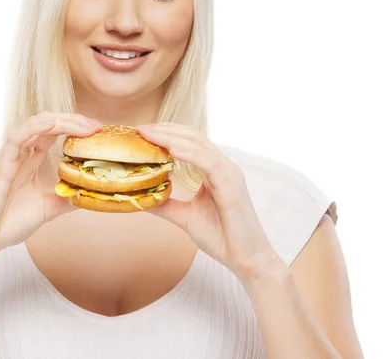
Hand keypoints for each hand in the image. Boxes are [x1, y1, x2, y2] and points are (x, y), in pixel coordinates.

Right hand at [0, 112, 102, 263]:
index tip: (97, 131)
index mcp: (30, 160)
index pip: (54, 133)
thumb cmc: (7, 223)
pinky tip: (54, 124)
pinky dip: (36, 126)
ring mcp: (11, 155)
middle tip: (97, 126)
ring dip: (63, 121)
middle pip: (49, 123)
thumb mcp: (47, 208)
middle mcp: (21, 153)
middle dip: (74, 120)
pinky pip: (18, 136)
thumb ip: (66, 199)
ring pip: (37, 124)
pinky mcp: (1, 162)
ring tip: (84, 126)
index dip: (75, 128)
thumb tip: (90, 195)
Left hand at [136, 122, 282, 280]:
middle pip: (193, 136)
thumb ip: (167, 205)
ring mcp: (229, 174)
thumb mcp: (186, 217)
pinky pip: (209, 163)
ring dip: (172, 137)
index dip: (167, 133)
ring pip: (199, 145)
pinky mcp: (231, 186)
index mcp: (215, 171)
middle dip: (166, 129)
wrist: (247, 261)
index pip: (191, 141)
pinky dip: (189, 154)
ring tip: (150, 134)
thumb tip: (142, 200)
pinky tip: (171, 150)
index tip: (142, 133)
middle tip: (140, 129)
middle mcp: (224, 167)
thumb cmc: (222, 238)